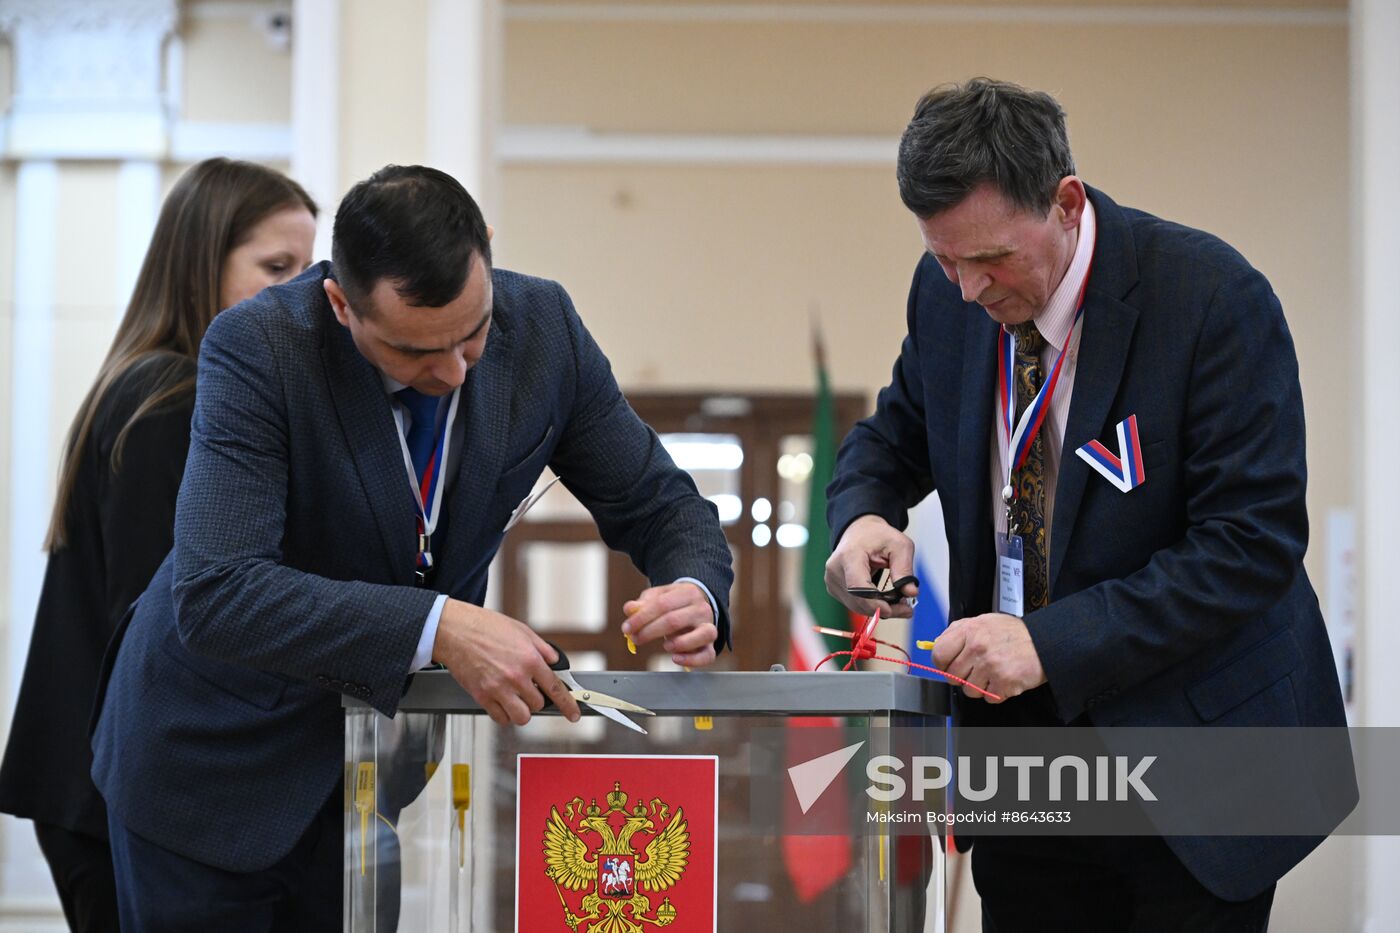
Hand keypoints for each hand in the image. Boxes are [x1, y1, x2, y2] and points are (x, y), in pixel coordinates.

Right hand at [431, 599, 580, 726]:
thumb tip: (555, 661)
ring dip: (522, 711)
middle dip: (537, 699)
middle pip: (538, 704)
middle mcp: (516, 676)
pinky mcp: (482, 696)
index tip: (573, 714)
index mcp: (530, 659)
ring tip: (516, 699)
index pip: (555, 688)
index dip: (567, 704)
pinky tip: (502, 702)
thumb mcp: (522, 630)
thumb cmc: (484, 627)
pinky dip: (504, 714)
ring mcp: (499, 688)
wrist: (455, 631)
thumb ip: (542, 648)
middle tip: (528, 690)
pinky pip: (500, 718)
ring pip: (521, 717)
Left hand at [621, 582, 718, 666]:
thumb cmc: (673, 604)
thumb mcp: (658, 597)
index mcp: (688, 592)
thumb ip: (643, 603)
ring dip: (680, 643)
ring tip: (664, 645)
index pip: (662, 604)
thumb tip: (629, 609)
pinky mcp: (710, 645)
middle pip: (675, 620)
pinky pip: (708, 655)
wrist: (695, 607)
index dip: (641, 618)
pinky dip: (692, 659)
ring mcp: (709, 627)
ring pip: (703, 634)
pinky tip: (675, 658)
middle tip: (635, 639)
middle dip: (650, 632)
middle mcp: (702, 609)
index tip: (627, 628)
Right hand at [824, 514, 919, 618]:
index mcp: (849, 555)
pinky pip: (854, 604)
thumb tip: (910, 592)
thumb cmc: (877, 536)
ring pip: (857, 606)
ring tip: (897, 601)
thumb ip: (905, 569)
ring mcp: (832, 581)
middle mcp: (835, 570)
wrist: (859, 531)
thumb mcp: (899, 545)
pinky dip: (870, 606)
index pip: (858, 587)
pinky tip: (882, 599)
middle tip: (906, 608)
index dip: (875, 603)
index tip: (895, 609)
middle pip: (859, 601)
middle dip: (884, 609)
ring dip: (878, 609)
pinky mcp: (833, 588)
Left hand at [931, 613, 1046, 701]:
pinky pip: (988, 697)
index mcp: (969, 630)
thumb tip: (938, 644)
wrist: (1045, 642)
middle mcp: (977, 647)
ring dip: (980, 687)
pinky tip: (1003, 680)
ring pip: (969, 690)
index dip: (942, 664)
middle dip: (963, 677)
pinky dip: (996, 693)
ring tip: (992, 674)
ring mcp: (990, 665)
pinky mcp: (1003, 682)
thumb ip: (959, 631)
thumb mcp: (983, 622)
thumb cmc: (1014, 633)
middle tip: (977, 670)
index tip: (949, 665)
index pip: (939, 654)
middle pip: (953, 676)